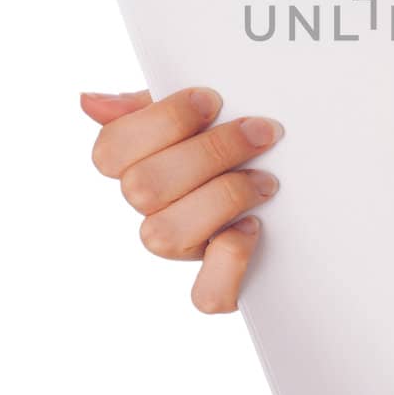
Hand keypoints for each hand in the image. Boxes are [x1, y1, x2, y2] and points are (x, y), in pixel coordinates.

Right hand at [81, 88, 282, 311]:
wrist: (302, 194)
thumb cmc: (234, 149)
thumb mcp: (198, 118)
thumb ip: (147, 106)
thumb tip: (90, 101)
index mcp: (137, 166)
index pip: (111, 150)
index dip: (161, 122)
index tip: (211, 100)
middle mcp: (150, 212)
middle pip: (141, 188)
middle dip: (209, 153)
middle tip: (260, 132)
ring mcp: (180, 251)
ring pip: (163, 236)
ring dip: (222, 199)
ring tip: (265, 180)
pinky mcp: (216, 287)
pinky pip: (205, 294)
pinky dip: (230, 261)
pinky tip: (252, 228)